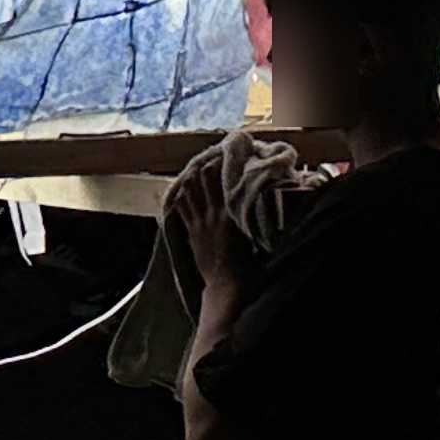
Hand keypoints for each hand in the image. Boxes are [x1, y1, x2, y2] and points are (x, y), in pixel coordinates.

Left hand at [168, 141, 250, 298]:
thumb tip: (257, 198)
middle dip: (204, 165)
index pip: (223, 178)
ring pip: (189, 191)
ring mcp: (199, 222)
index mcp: (230, 212)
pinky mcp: (192, 232)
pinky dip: (182, 197)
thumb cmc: (249, 263)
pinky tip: (183, 190)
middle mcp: (213, 213)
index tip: (226, 153)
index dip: (223, 163)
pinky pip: (182, 208)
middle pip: (202, 179)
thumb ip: (252, 214)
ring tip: (195, 169)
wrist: (228, 286)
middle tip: (208, 157)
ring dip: (191, 179)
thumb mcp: (254, 234)